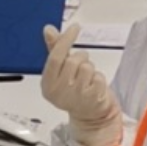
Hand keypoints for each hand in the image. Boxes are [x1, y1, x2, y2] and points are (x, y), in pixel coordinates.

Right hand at [41, 24, 122, 145]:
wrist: (90, 117)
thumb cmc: (73, 91)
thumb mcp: (60, 72)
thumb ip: (55, 49)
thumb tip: (49, 30)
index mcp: (48, 84)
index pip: (55, 57)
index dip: (65, 40)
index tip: (75, 28)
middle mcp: (59, 91)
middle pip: (72, 60)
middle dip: (80, 59)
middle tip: (80, 69)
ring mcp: (76, 95)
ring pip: (87, 67)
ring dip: (90, 69)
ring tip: (87, 80)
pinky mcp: (92, 98)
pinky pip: (98, 76)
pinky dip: (99, 78)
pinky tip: (94, 87)